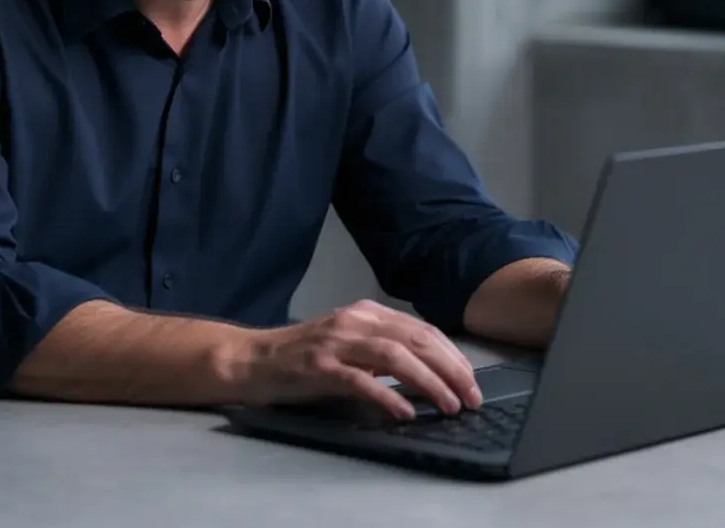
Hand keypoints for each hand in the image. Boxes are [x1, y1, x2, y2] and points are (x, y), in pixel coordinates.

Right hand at [237, 299, 481, 418]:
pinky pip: (360, 380)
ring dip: (428, 382)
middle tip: (471, 397)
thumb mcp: (350, 344)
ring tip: (449, 405)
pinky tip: (405, 411)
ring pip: (395, 356)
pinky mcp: (319, 367)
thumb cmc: (304, 356)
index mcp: (367, 313)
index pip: (422, 329)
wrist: (253, 359)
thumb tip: (431, 371)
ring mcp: (336, 342)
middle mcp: (355, 321)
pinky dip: (387, 395)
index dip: (452, 355)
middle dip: (451, 369)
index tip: (471, 380)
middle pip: (416, 340)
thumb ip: (384, 350)